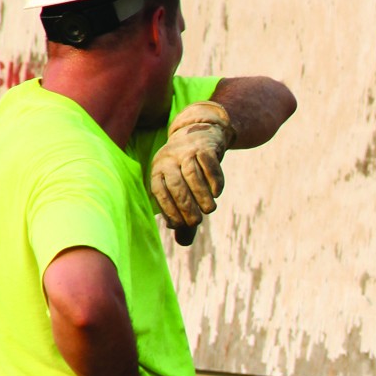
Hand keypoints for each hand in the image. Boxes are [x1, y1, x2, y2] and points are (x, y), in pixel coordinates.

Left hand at [149, 101, 233, 234]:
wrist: (202, 133)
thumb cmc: (189, 169)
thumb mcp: (183, 190)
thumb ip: (184, 215)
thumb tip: (183, 243)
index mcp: (158, 170)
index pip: (159, 191)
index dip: (168, 209)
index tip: (179, 224)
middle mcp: (169, 159)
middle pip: (176, 184)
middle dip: (185, 205)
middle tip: (196, 222)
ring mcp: (187, 150)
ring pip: (192, 174)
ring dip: (201, 194)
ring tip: (209, 210)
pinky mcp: (205, 146)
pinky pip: (208, 163)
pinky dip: (214, 179)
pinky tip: (217, 192)